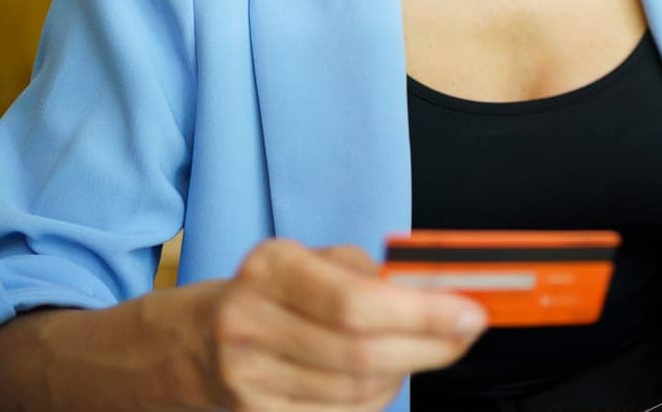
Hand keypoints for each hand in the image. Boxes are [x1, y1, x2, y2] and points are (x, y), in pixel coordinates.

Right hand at [196, 239, 487, 409]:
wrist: (189, 344)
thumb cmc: (275, 293)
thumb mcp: (315, 262)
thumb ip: (376, 274)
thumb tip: (447, 294)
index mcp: (270, 269)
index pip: (357, 303)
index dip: (422, 315)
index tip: (472, 314)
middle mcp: (250, 324)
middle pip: (360, 353)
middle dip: (429, 346)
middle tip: (467, 332)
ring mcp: (247, 380)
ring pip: (355, 390)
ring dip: (404, 372)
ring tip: (421, 349)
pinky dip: (375, 399)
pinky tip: (385, 376)